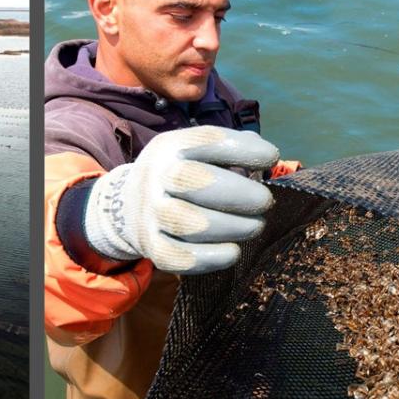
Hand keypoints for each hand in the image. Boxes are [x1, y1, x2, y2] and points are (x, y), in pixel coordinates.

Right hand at [84, 126, 278, 273]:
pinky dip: (212, 258)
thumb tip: (266, 160)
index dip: (244, 149)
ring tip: (253, 226)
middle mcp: (154, 177)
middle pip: (193, 181)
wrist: (127, 206)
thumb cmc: (179, 176)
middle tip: (264, 202)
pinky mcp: (151, 247)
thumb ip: (228, 151)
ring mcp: (150, 214)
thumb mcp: (192, 152)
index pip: (206, 140)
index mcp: (169, 148)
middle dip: (239, 194)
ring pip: (190, 224)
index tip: (271, 158)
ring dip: (232, 227)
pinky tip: (233, 251)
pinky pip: (180, 257)